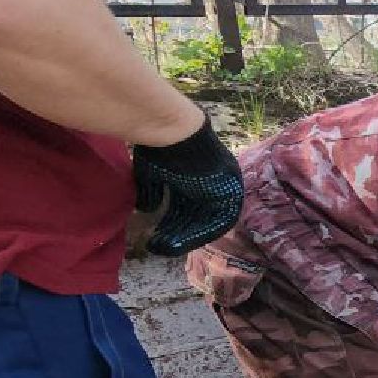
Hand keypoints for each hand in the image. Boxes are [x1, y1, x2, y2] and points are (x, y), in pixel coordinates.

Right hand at [132, 116, 243, 256]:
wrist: (176, 129)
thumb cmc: (161, 146)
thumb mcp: (152, 173)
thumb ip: (152, 191)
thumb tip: (145, 208)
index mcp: (196, 177)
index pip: (187, 206)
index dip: (173, 222)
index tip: (159, 234)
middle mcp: (213, 183)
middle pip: (196, 216)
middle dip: (177, 233)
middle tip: (160, 246)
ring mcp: (225, 186)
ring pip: (208, 220)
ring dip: (188, 236)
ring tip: (167, 247)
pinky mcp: (232, 190)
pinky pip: (222, 219)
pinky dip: (203, 232)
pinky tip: (182, 242)